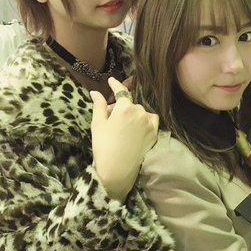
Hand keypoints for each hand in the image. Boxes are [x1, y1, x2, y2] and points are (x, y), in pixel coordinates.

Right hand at [91, 77, 158, 201]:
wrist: (117, 169)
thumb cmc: (103, 146)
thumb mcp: (98, 124)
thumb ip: (99, 106)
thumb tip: (95, 92)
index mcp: (125, 108)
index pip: (121, 91)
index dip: (116, 85)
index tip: (112, 80)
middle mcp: (140, 112)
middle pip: (130, 104)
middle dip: (121, 107)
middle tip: (110, 117)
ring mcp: (149, 123)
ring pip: (141, 112)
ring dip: (134, 114)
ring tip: (123, 126)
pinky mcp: (155, 133)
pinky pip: (150, 120)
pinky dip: (144, 121)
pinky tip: (135, 130)